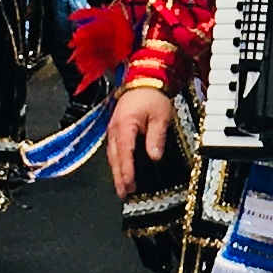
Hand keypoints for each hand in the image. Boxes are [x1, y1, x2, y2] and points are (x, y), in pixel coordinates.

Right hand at [105, 82, 173, 198]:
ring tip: (121, 187)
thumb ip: (156, 137)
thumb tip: (154, 158)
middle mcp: (114, 129)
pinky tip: (120, 170)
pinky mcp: (115, 128)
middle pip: (115, 157)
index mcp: (125, 126)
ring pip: (112, 154)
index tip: (129, 185)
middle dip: (119, 176)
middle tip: (123, 193)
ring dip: (116, 171)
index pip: (125, 153)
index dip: (127, 171)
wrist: (144, 79)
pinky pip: (113, 149)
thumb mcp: (160, 116)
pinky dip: (116, 161)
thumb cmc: (153, 97)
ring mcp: (112, 128)